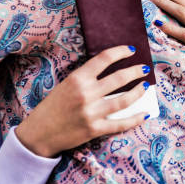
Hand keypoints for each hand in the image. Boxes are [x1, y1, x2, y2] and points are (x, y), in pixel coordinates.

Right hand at [15, 45, 148, 157]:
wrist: (39, 133)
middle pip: (119, 78)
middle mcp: (86, 93)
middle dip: (136, 71)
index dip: (120, 52)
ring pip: (124, 99)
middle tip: (144, 68)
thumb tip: (111, 70)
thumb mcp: (66, 85)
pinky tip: (144, 113)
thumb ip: (86, 78)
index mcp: (77, 78)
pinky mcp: (94, 129)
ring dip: (139, 91)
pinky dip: (135, 118)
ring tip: (146, 86)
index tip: (131, 50)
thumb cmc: (52, 106)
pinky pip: (120, 123)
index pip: (104, 59)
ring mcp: (91, 112)